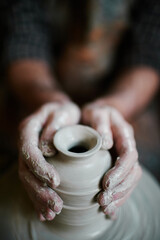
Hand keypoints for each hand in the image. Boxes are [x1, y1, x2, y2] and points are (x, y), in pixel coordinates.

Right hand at [18, 102, 80, 220]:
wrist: (59, 113)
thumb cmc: (63, 111)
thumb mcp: (63, 111)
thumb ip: (55, 125)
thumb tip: (47, 149)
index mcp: (29, 129)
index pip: (29, 151)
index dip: (40, 168)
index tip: (56, 182)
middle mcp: (25, 143)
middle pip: (26, 170)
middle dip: (39, 190)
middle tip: (56, 206)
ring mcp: (27, 155)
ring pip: (27, 180)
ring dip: (39, 198)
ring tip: (53, 212)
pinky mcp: (34, 163)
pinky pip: (32, 181)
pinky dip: (38, 197)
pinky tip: (45, 211)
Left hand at [82, 103, 141, 218]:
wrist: (98, 114)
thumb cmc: (94, 114)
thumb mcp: (96, 113)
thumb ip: (100, 124)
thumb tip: (107, 144)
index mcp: (124, 133)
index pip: (129, 154)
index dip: (120, 170)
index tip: (106, 183)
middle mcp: (128, 145)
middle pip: (133, 170)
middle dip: (120, 187)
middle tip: (103, 200)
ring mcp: (125, 155)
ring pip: (131, 179)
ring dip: (120, 195)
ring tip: (105, 207)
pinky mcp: (119, 164)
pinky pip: (125, 181)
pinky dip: (119, 196)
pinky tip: (110, 208)